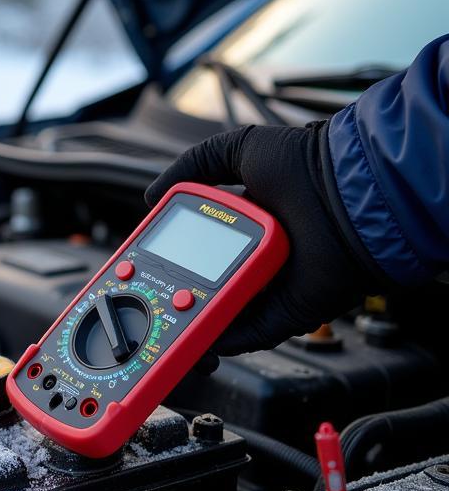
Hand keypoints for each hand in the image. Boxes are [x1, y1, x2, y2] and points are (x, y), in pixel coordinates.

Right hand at [145, 123, 380, 354]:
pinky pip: (246, 336)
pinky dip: (218, 341)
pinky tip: (191, 339)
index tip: (140, 267)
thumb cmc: (311, 165)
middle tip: (142, 306)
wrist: (352, 196)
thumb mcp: (241, 149)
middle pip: (200, 290)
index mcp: (244, 227)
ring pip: (219, 318)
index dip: (165, 261)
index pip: (194, 251)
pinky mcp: (287, 315)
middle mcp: (254, 260)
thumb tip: (152, 194)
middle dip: (169, 301)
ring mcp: (269, 290)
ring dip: (188, 327)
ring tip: (158, 329)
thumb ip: (195, 165)